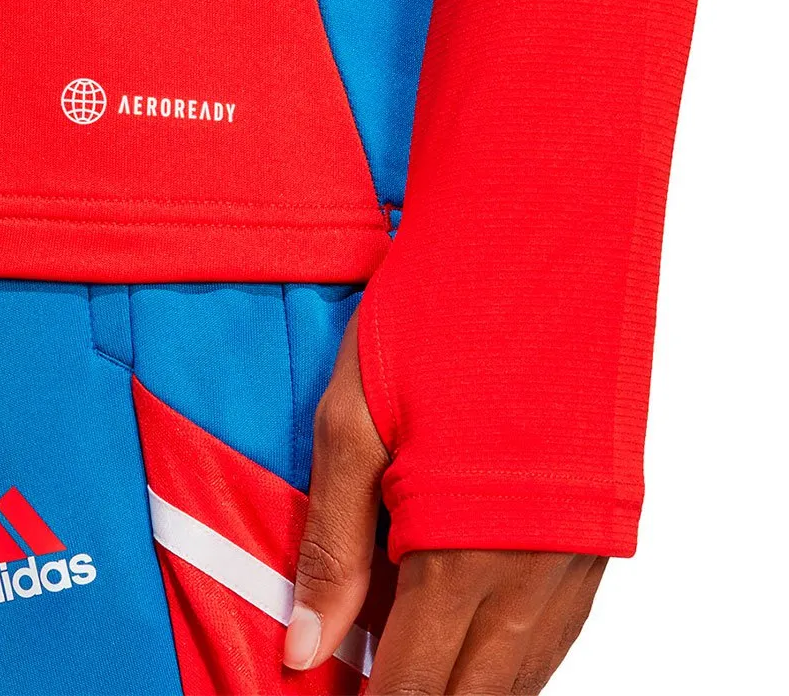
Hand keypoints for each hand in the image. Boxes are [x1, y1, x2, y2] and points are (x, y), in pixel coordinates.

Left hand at [283, 312, 607, 693]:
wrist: (533, 249)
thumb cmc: (433, 323)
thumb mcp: (352, 424)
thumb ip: (332, 546)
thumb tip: (305, 652)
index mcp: (462, 546)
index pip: (411, 679)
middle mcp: (533, 568)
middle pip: (471, 692)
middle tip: (369, 689)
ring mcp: (575, 555)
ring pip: (522, 675)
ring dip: (465, 683)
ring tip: (411, 672)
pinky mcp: (595, 533)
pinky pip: (555, 633)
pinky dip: (510, 654)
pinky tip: (474, 641)